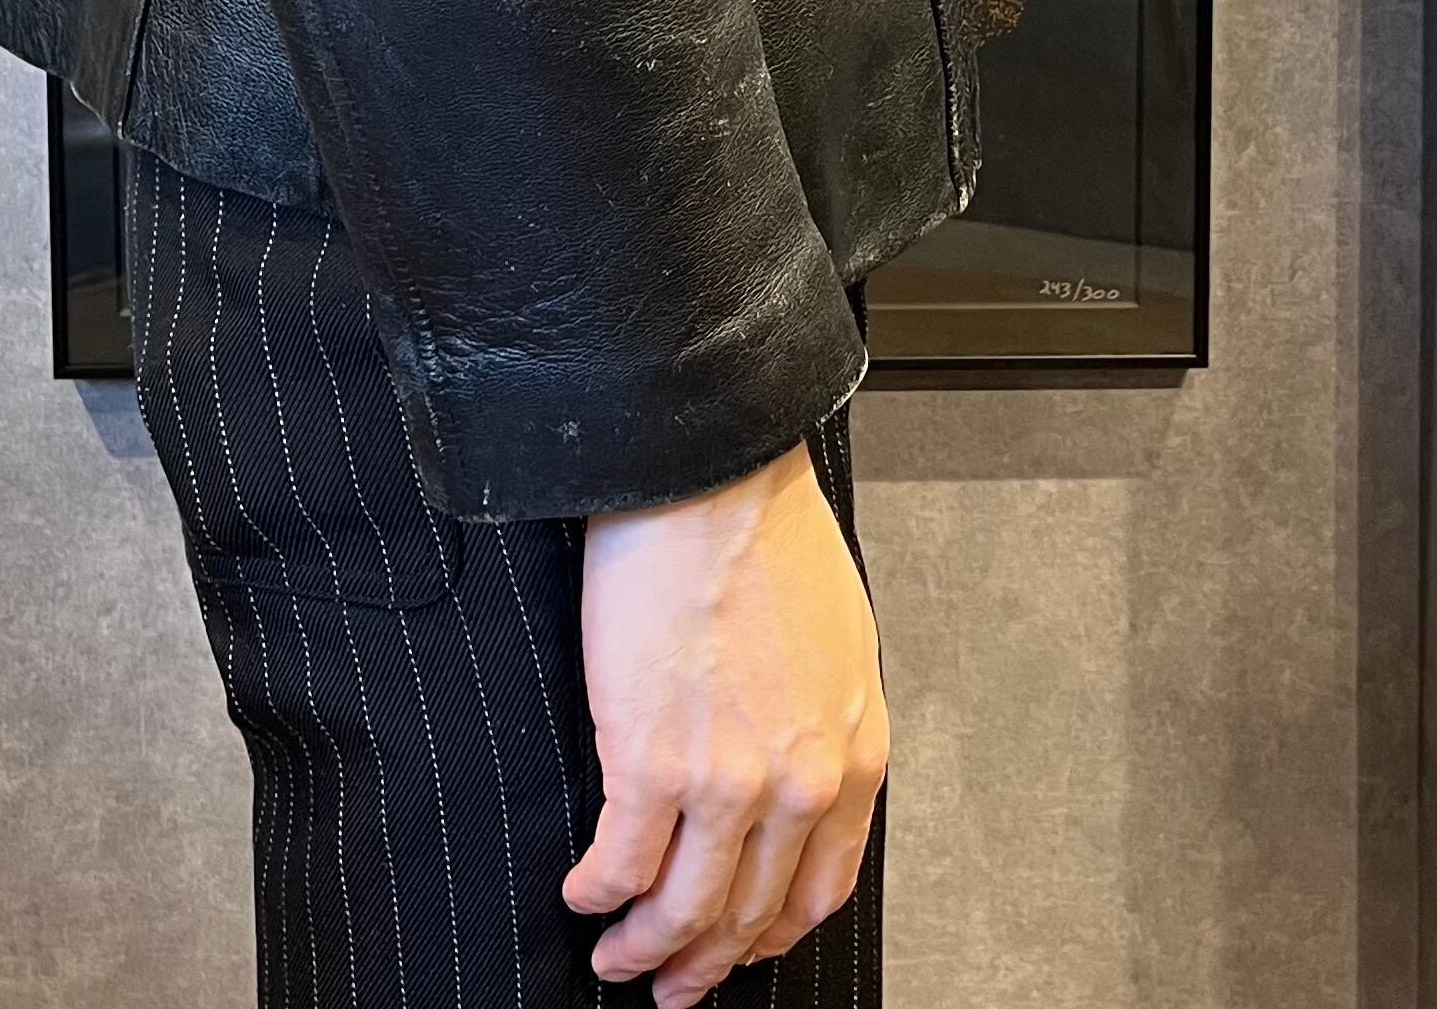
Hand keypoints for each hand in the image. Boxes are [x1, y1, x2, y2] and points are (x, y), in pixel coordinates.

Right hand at [562, 440, 887, 1005]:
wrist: (708, 478)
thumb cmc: (766, 534)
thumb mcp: (838, 640)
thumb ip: (823, 722)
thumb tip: (790, 772)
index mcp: (851, 753)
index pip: (816, 890)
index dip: (769, 934)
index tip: (740, 948)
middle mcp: (799, 785)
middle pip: (746, 914)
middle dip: (703, 961)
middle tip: (671, 980)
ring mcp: (726, 783)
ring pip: (684, 910)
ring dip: (644, 947)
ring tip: (617, 955)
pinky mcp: (650, 763)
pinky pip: (621, 863)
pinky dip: (598, 892)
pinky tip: (585, 893)